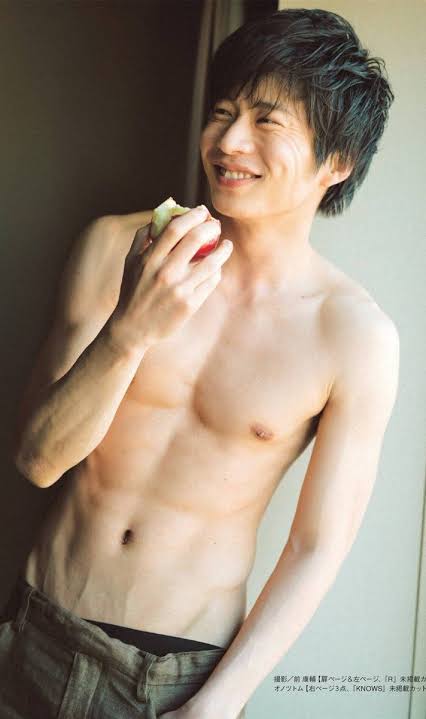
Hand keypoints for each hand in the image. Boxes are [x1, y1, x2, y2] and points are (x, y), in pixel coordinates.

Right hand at [108, 207, 232, 352]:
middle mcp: (165, 272)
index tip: (201, 211)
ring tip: (226, 244)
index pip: (175, 228)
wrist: (132, 328)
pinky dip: (216, 270)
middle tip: (215, 225)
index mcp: (150, 259)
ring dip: (223, 249)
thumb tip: (159, 216)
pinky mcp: (190, 304)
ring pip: (210, 262)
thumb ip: (142, 237)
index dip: (192, 216)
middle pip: (196, 240)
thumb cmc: (132, 292)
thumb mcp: (130, 262)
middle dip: (210, 227)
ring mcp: (180, 289)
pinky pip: (210, 282)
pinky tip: (217, 267)